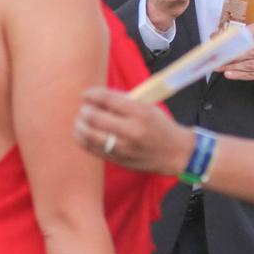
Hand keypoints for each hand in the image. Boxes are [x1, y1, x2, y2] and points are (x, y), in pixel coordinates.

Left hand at [74, 88, 193, 174]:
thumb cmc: (159, 126)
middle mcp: (131, 131)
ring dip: (80, 125)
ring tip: (80, 120)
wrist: (173, 153)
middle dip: (85, 110)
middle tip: (84, 108)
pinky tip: (82, 132)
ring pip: (90, 135)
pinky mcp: (118, 159)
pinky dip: (82, 139)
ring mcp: (123, 147)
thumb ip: (123, 102)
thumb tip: (97, 97)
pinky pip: (92, 149)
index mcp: (140, 112)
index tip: (86, 94)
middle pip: (95, 117)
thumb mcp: (147, 107)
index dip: (92, 95)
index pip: (108, 99)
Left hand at [216, 24, 253, 82]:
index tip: (227, 38)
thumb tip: (216, 36)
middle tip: (219, 57)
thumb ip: (243, 37)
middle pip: (253, 51)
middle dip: (233, 55)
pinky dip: (239, 75)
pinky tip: (229, 74)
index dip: (241, 33)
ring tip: (221, 67)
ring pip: (251, 65)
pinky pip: (253, 75)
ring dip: (233, 67)